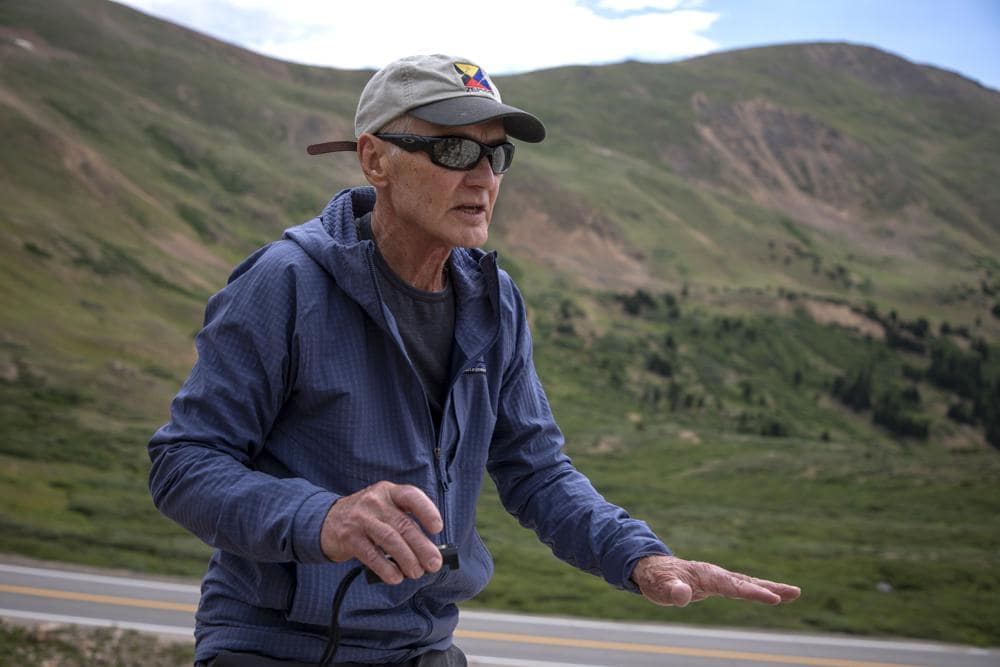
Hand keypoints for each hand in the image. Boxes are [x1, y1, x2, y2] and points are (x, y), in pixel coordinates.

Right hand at [320, 481, 442, 583]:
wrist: (326, 521)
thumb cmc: (366, 518)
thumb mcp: (384, 509)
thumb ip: (404, 522)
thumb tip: (429, 550)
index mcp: (389, 492)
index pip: (412, 496)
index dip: (428, 511)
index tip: (438, 528)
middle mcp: (375, 502)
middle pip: (404, 524)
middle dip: (422, 547)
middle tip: (434, 563)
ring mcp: (361, 519)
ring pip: (390, 540)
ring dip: (407, 559)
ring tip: (417, 573)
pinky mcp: (349, 538)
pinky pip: (372, 555)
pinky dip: (386, 568)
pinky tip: (395, 577)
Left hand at [633, 555, 800, 606]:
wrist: (652, 569)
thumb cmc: (656, 579)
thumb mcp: (660, 587)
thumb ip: (672, 591)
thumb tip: (683, 595)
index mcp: (706, 575)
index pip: (733, 586)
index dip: (753, 593)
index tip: (772, 598)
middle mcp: (716, 575)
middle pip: (747, 582)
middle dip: (770, 588)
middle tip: (794, 592)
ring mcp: (718, 578)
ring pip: (748, 583)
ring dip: (770, 588)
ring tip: (794, 593)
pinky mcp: (718, 584)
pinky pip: (742, 588)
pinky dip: (758, 591)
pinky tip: (773, 596)